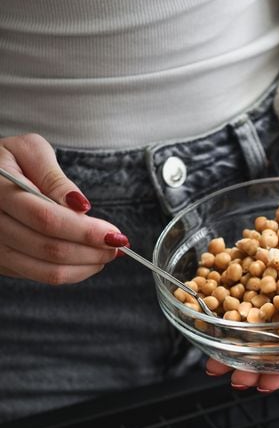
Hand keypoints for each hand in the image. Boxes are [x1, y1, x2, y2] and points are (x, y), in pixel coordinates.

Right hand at [0, 134, 128, 283]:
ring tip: (107, 253)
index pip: (46, 219)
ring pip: (48, 271)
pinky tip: (88, 258)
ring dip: (86, 266)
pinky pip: (43, 276)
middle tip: (118, 244)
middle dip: (91, 250)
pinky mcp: (4, 263)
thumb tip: (80, 205)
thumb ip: (54, 178)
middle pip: (50, 249)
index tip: (114, 233)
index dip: (84, 230)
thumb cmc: (11, 160)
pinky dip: (73, 272)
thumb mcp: (31, 151)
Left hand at [205, 218, 278, 390]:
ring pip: (249, 311)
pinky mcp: (258, 254)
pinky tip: (204, 299)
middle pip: (271, 338)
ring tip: (211, 356)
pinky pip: (236, 271)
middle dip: (251, 360)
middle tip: (232, 376)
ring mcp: (275, 279)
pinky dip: (220, 286)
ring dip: (230, 334)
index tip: (268, 385)